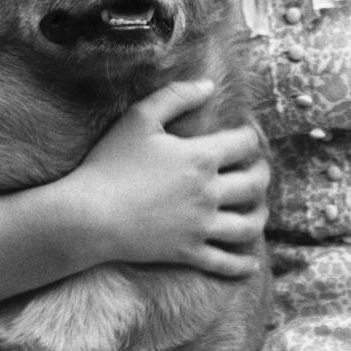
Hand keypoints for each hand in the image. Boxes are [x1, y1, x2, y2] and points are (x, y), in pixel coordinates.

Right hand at [65, 80, 268, 276]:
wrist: (87, 215)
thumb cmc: (109, 163)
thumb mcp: (139, 118)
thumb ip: (176, 96)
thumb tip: (209, 85)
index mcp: (200, 157)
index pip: (245, 144)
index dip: (251, 135)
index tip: (247, 134)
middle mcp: (209, 193)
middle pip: (255, 183)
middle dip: (263, 173)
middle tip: (259, 169)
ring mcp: (200, 226)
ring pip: (249, 225)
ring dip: (260, 215)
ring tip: (259, 209)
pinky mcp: (188, 252)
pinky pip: (225, 262)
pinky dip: (242, 265)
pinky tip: (250, 264)